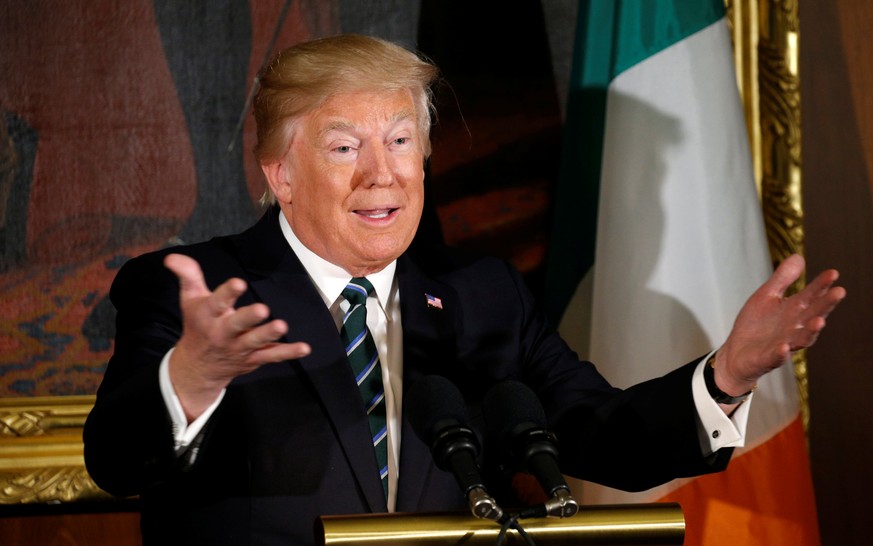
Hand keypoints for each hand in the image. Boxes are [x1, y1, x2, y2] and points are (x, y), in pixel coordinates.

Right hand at [164, 253, 310, 420]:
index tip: (238, 283)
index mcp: (209, 315)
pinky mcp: (254, 358)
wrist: (198, 367)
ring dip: (268, 334)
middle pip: (237, 324)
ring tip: (282, 325)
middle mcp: (224, 332)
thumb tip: (172, 256)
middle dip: (248, 318)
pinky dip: (288, 352)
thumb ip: (188, 275)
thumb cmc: (198, 325)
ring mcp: (240, 347)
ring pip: (256, 341)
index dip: (227, 293)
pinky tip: (305, 348)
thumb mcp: (190, 299)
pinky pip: (272, 356)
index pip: (217, 301)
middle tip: (262, 310)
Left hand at [714, 254, 845, 398]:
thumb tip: (798, 256)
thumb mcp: (766, 296)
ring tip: (819, 321)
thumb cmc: (755, 325)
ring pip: (801, 338)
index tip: (833, 273)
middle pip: (813, 315)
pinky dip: (781, 353)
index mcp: (793, 311)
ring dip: (810, 330)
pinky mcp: (768, 358)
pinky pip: (776, 356)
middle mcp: (793, 327)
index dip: (821, 285)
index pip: (811, 295)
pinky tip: (784, 347)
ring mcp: (783, 343)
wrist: (736, 353)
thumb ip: (782, 279)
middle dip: (825, 305)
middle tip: (839, 292)